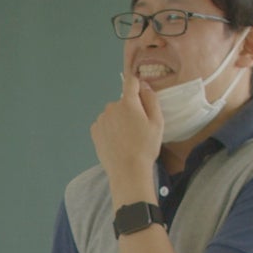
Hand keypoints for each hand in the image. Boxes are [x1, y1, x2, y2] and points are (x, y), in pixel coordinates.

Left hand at [91, 74, 164, 203]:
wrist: (127, 171)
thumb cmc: (145, 148)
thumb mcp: (157, 123)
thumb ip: (151, 100)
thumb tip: (144, 85)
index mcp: (128, 103)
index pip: (131, 82)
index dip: (137, 84)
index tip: (141, 92)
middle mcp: (111, 107)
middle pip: (123, 102)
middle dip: (130, 110)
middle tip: (138, 128)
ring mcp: (101, 119)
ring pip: (113, 114)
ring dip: (119, 120)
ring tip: (127, 138)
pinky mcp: (95, 131)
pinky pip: (105, 124)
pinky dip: (110, 129)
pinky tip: (118, 142)